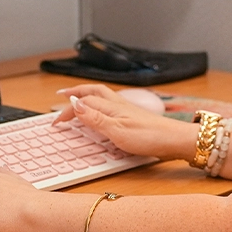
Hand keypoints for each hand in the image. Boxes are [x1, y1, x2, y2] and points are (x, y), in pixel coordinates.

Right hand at [54, 84, 197, 161]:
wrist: (175, 140)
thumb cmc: (150, 137)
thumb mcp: (117, 132)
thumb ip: (95, 119)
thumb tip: (74, 104)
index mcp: (111, 107)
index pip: (83, 102)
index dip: (67, 110)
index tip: (56, 121)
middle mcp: (118, 104)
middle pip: (93, 92)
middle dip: (76, 92)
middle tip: (62, 94)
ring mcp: (127, 109)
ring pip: (102, 96)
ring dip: (87, 95)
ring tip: (78, 98)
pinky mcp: (133, 116)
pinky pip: (111, 103)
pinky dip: (100, 103)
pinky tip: (102, 110)